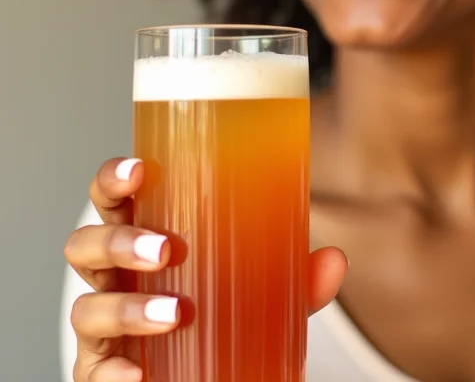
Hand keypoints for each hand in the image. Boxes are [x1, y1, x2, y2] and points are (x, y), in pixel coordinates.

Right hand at [64, 157, 347, 380]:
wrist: (200, 379)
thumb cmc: (216, 318)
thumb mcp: (261, 294)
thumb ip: (296, 279)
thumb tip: (334, 260)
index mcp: (143, 240)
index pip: (112, 201)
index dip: (113, 179)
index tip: (140, 169)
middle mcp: (114, 279)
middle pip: (85, 246)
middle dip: (119, 241)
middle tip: (167, 249)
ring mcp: (102, 329)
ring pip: (87, 307)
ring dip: (129, 308)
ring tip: (175, 312)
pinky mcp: (100, 373)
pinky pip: (92, 372)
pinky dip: (113, 373)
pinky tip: (140, 374)